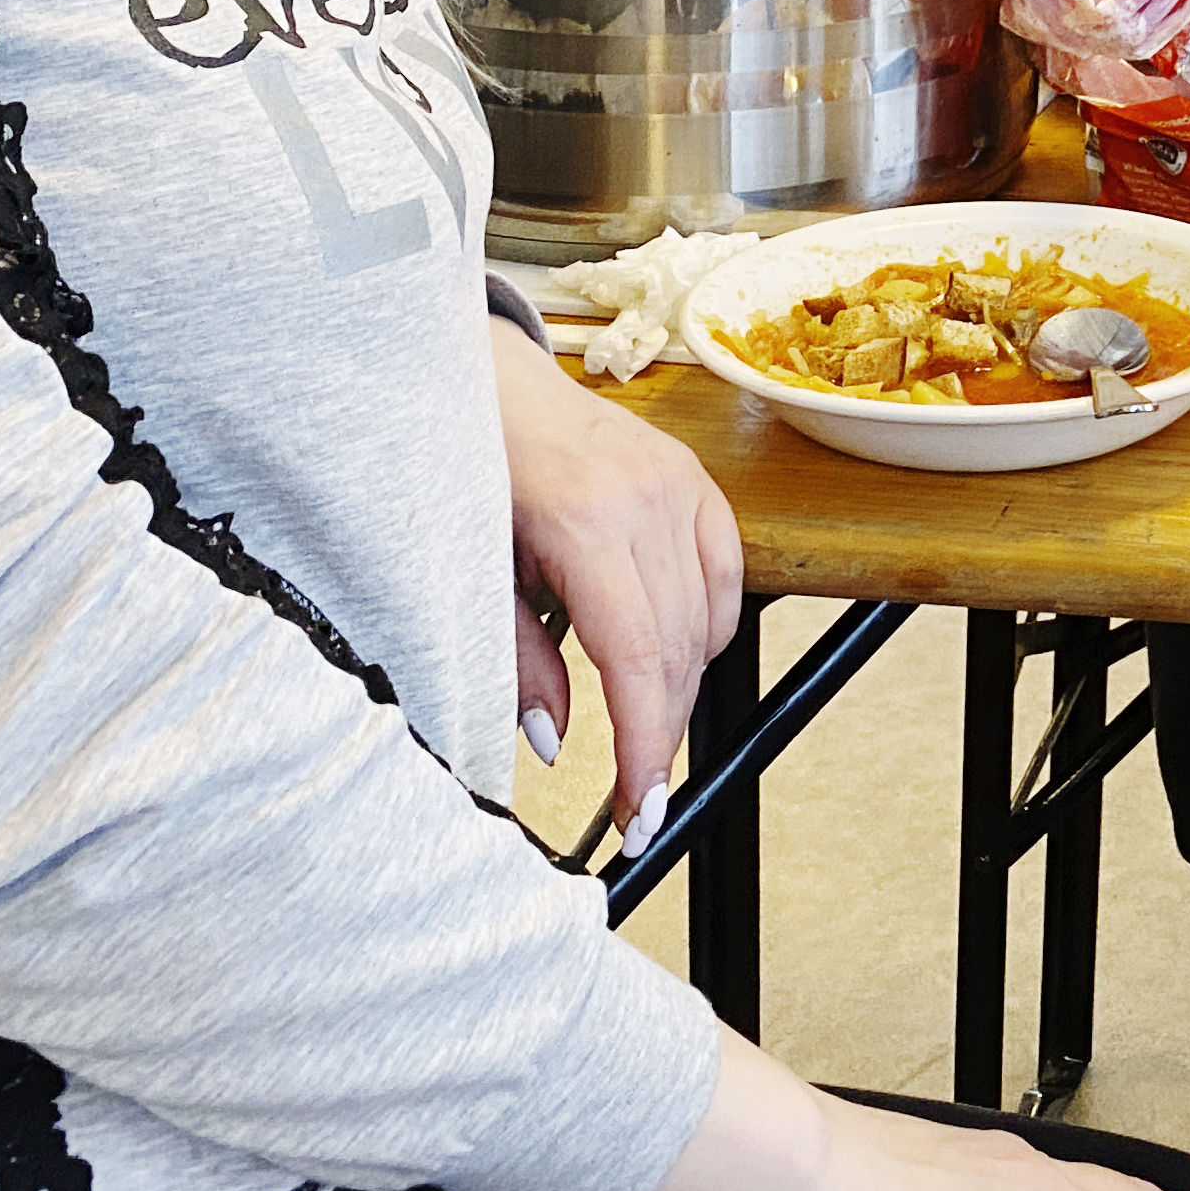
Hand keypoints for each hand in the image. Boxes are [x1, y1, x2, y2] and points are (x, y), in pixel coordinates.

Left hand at [493, 323, 741, 838]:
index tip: (639, 810)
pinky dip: (706, 632)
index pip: (637, 659)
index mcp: (584, 521)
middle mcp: (647, 499)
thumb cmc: (465, 467)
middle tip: (635, 798)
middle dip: (660, 734)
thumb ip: (515, 660)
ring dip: (680, 690)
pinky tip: (672, 656)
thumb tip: (553, 741)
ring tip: (641, 730)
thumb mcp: (471, 573)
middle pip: (678, 650)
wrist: (488, 380)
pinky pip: (724, 579)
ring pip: (707, 622)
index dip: (645, 747)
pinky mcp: (696, 481)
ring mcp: (680, 485)